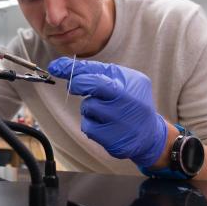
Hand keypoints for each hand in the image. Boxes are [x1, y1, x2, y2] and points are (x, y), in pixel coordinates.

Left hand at [48, 58, 167, 167]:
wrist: (150, 135)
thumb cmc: (131, 102)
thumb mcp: (122, 81)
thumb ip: (96, 72)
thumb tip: (63, 66)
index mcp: (129, 82)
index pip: (97, 72)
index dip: (73, 69)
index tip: (56, 66)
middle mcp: (127, 100)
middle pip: (93, 86)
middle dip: (78, 83)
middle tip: (74, 85)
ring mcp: (120, 121)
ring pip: (88, 107)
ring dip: (89, 107)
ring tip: (104, 111)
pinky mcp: (113, 139)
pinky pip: (88, 127)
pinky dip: (91, 124)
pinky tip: (105, 125)